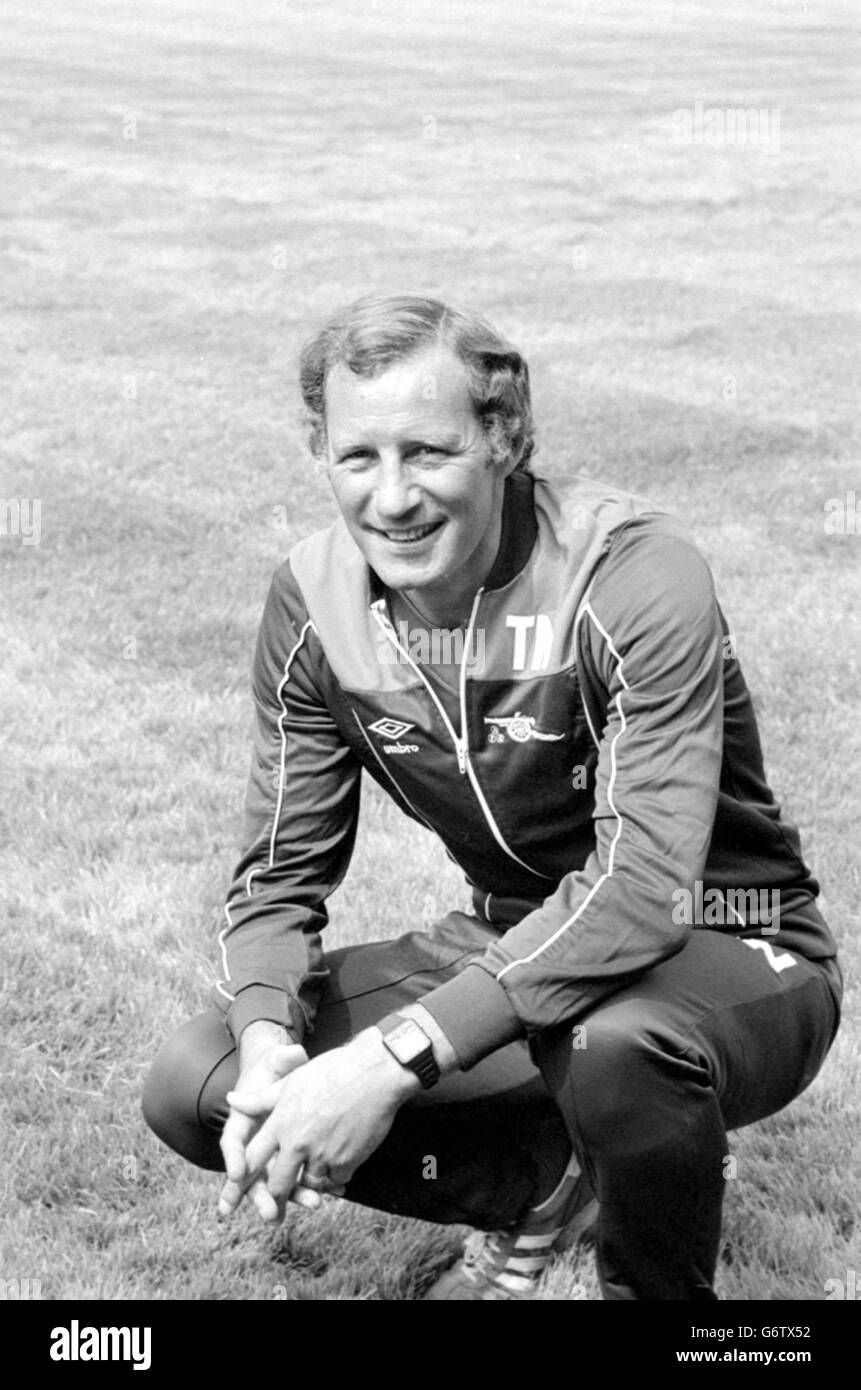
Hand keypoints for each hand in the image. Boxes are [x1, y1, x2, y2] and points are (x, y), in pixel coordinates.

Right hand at [218, 1038, 307, 1219]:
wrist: (284, 1073)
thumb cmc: (275, 1067)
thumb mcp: (277, 1060)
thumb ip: (283, 1059)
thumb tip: (294, 1053)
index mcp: (242, 1119)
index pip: (233, 1142)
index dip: (234, 1159)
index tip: (237, 1175)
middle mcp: (253, 1142)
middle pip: (253, 1173)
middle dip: (261, 1195)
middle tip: (271, 1214)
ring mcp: (270, 1153)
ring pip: (276, 1180)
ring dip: (292, 1196)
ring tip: (313, 1204)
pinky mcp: (288, 1158)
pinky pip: (295, 1177)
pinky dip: (308, 1188)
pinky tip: (327, 1197)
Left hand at [226, 1028, 417, 1223]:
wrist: (374, 1073)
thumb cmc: (332, 1071)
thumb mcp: (291, 1081)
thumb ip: (261, 1099)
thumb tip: (231, 1099)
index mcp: (281, 1123)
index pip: (253, 1159)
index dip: (242, 1179)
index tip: (238, 1190)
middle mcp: (297, 1142)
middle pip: (279, 1183)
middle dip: (276, 1197)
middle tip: (273, 1209)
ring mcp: (322, 1154)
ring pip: (309, 1184)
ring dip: (311, 1185)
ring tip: (314, 1185)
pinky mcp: (346, 1161)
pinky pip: (336, 1181)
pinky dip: (336, 1179)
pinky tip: (339, 1171)